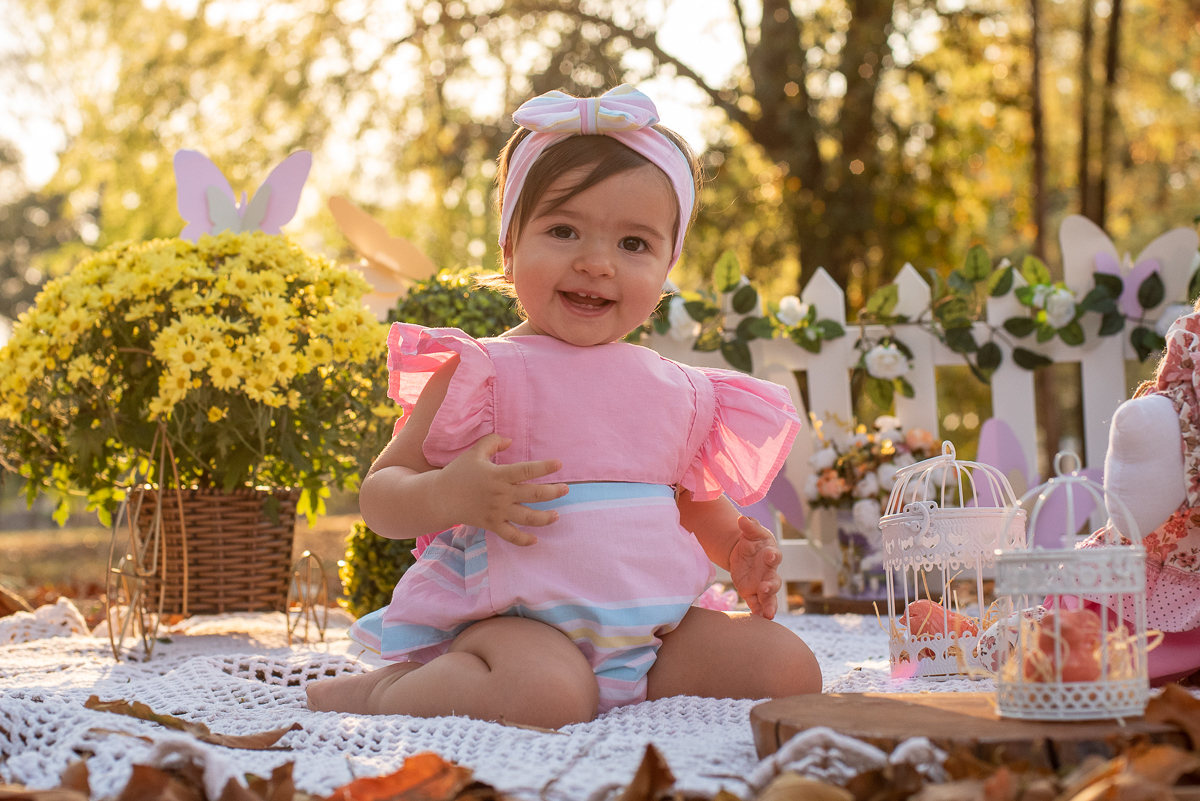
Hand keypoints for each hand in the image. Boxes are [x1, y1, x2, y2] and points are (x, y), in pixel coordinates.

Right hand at [439, 434, 566, 545]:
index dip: (545, 467)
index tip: (559, 464)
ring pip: (527, 517)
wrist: (440, 497)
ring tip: (557, 515)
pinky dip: (524, 540)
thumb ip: (493, 442)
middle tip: (566, 490)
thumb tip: (510, 441)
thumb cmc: (459, 472)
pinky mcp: (492, 525)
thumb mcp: (475, 452)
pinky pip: (511, 536)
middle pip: (534, 495)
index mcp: (498, 475)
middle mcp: (501, 494)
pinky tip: (535, 539)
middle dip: (553, 492)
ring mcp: (497, 512)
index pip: (527, 470)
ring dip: (545, 518)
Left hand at [728, 516, 781, 618]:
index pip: (774, 556)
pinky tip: (759, 619)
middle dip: (771, 586)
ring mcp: (761, 584)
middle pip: (774, 581)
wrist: (744, 551)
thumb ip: (748, 526)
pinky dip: (759, 612)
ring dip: (770, 605)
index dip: (773, 557)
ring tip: (769, 614)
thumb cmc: (752, 540)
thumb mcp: (750, 531)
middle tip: (765, 589)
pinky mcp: (752, 593)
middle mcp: (769, 572)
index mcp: (770, 554)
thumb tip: (742, 519)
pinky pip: (757, 604)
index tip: (772, 556)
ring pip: (769, 597)